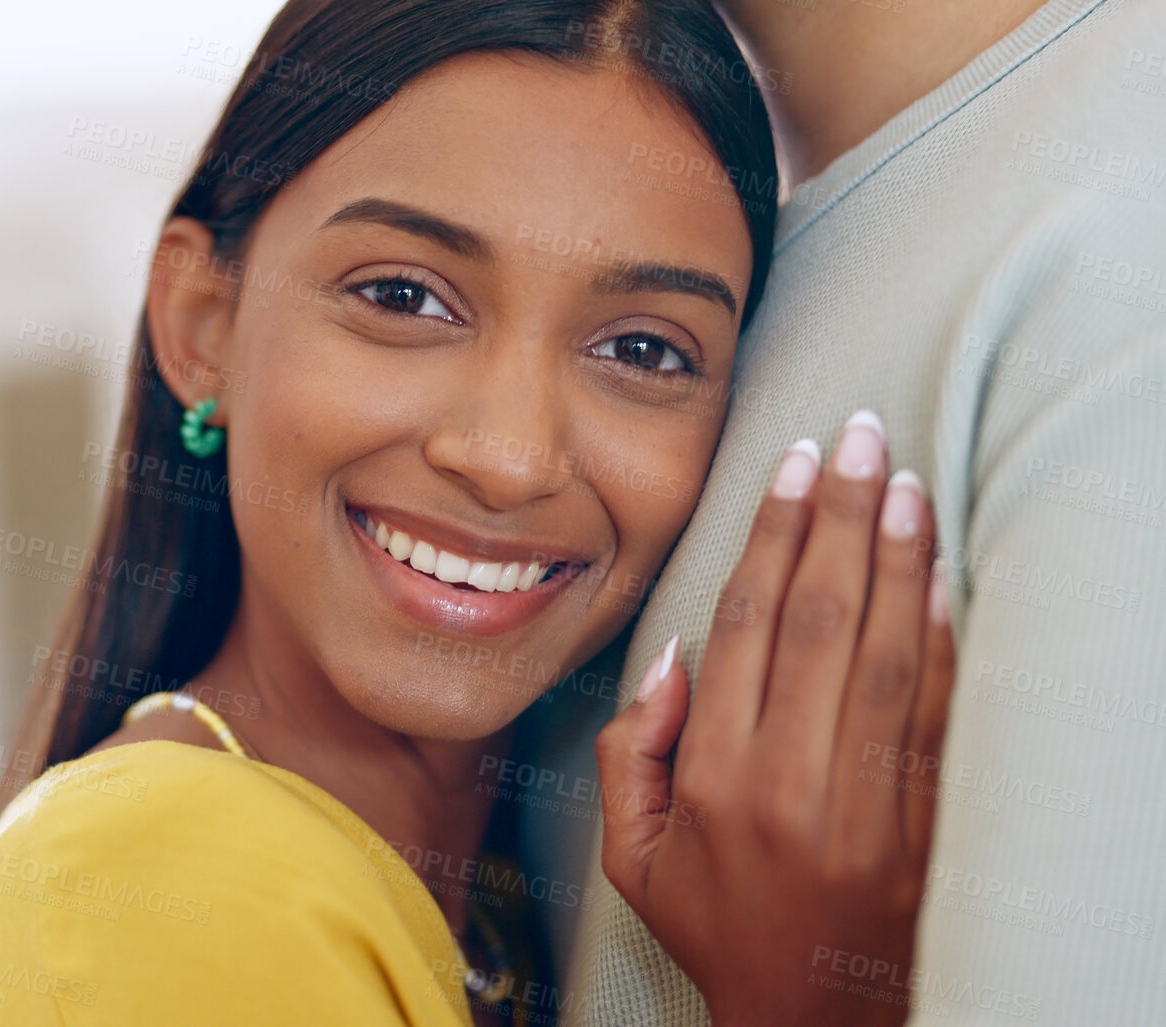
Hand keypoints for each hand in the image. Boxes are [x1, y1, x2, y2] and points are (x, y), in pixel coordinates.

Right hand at [594, 412, 955, 1026]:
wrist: (813, 1018)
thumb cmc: (716, 925)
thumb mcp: (631, 852)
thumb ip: (630, 751)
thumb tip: (676, 656)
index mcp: (713, 777)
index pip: (749, 625)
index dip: (774, 536)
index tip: (794, 466)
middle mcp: (790, 781)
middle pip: (822, 620)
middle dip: (841, 517)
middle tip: (860, 438)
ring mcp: (866, 802)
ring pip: (886, 653)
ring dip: (897, 557)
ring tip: (903, 480)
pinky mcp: (923, 820)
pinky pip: (935, 710)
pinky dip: (940, 636)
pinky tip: (938, 574)